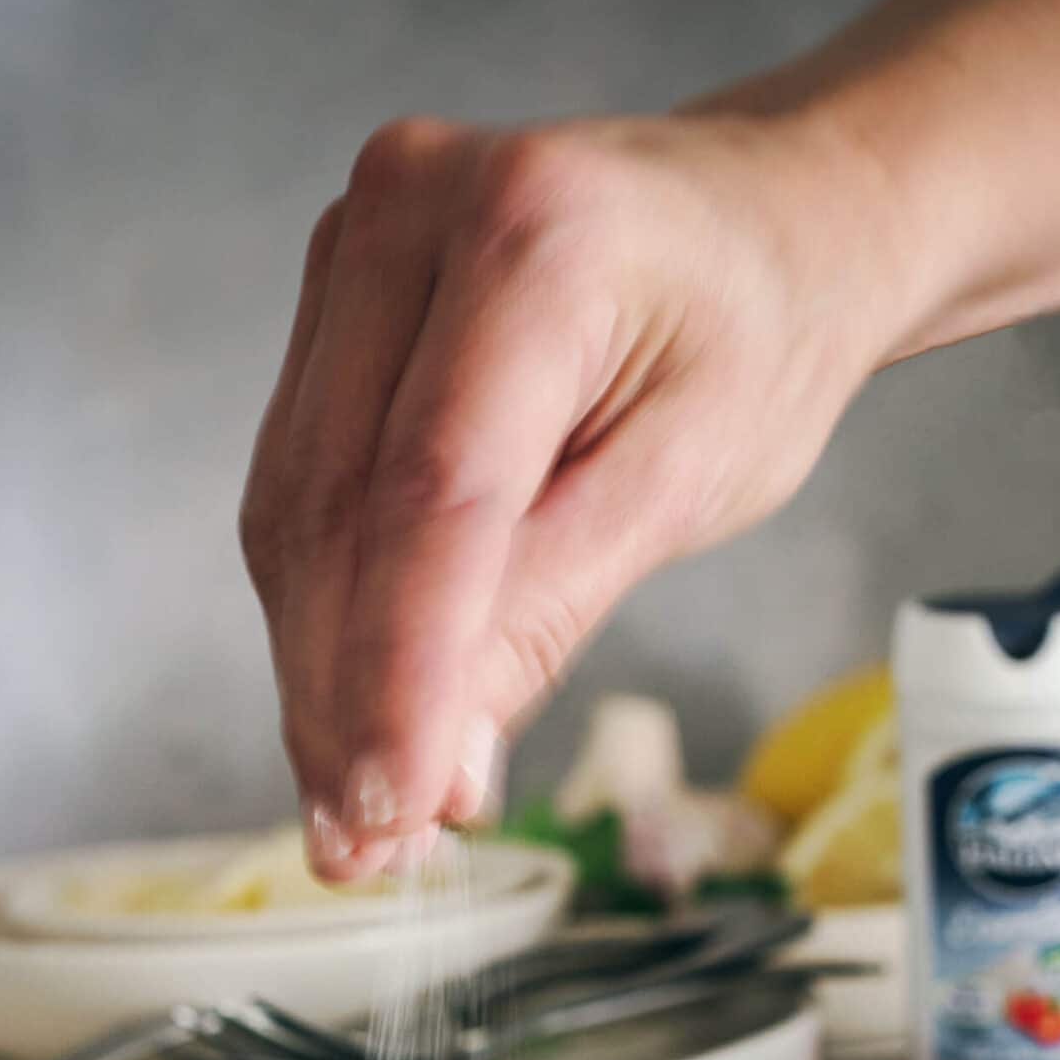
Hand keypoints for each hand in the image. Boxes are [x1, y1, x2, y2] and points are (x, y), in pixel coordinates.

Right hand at [240, 109, 881, 877]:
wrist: (765, 221)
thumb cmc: (754, 337)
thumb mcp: (688, 485)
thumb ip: (552, 612)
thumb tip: (442, 768)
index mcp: (536, 236)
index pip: (433, 496)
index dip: (398, 671)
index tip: (390, 808)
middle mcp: (414, 210)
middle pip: (337, 509)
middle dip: (343, 701)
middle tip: (367, 850)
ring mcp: (355, 244)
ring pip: (294, 512)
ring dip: (317, 677)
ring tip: (362, 814)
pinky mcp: (331, 301)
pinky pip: (300, 486)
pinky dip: (325, 614)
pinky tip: (353, 712)